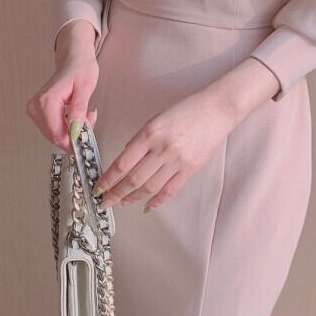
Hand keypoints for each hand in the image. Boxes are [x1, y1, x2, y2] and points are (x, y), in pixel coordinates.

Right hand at [25, 19, 98, 152]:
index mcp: (47, 100)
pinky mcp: (37, 112)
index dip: (74, 140)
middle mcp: (36, 106)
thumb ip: (78, 110)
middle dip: (74, 134)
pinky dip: (67, 127)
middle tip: (89, 119)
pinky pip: (53, 129)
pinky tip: (75, 116)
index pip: (57, 134)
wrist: (74, 59)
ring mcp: (35, 109)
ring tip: (84, 115)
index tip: (88, 134)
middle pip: (55, 136)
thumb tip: (75, 130)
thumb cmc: (80, 69)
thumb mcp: (85, 88)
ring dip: (72, 131)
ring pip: (54, 135)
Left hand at [93, 56, 281, 210]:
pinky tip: (147, 205)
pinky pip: (170, 190)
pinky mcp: (190, 169)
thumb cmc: (186, 110)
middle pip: (133, 179)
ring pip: (149, 187)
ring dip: (133, 197)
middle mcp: (162, 149)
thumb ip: (140, 140)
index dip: (108, 179)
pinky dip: (157, 200)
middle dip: (115, 193)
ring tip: (122, 202)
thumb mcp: (156, 119)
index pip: (122, 163)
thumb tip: (126, 160)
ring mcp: (177, 161)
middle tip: (104, 201)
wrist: (216, 110)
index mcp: (150, 134)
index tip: (98, 187)